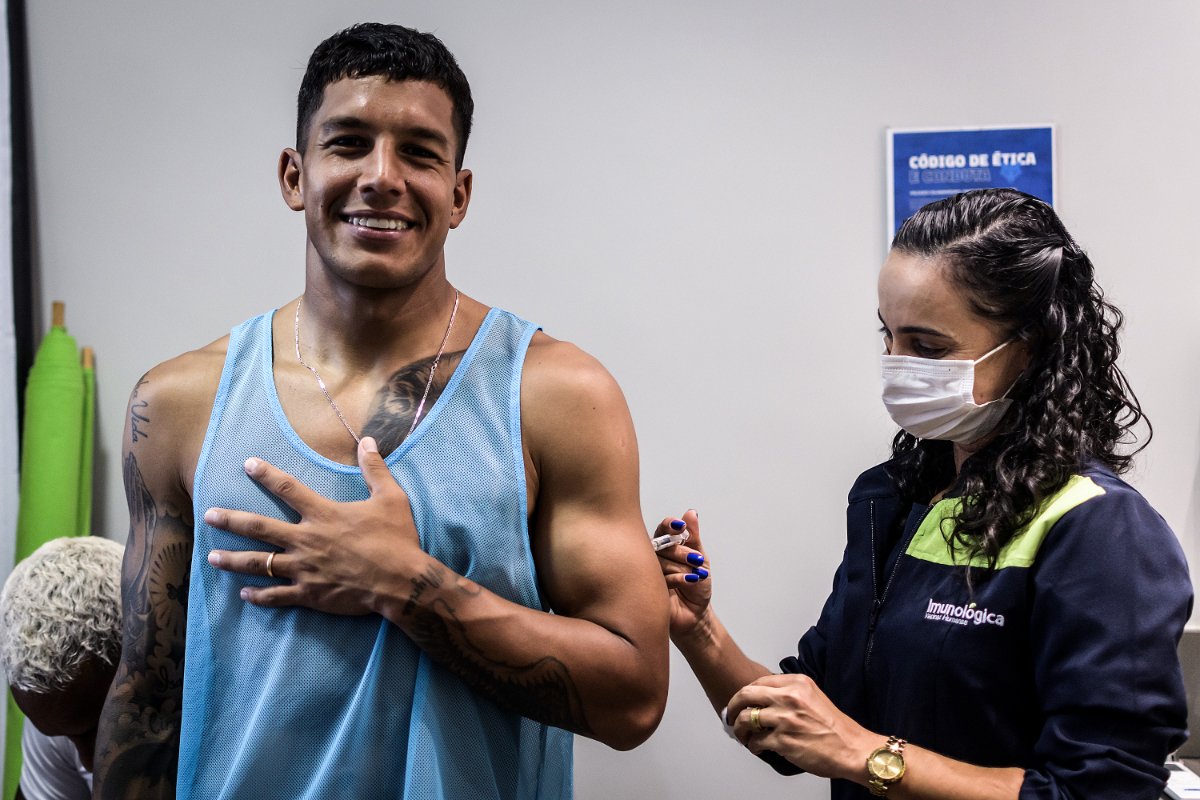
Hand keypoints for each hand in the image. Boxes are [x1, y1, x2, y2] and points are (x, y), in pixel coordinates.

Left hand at [204, 436, 428, 614]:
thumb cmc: (396, 539)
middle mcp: (307, 540)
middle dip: (231, 520)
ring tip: (211, 557)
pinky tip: (244, 594)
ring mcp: (305, 569)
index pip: (288, 489)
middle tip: (209, 515)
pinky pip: (277, 596)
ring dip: (233, 560)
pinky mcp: (309, 594)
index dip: (267, 475)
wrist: (401, 582)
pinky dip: (259, 596)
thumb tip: (367, 440)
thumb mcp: (391, 498)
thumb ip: (374, 469)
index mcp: (324, 515)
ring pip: (260, 564)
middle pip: (260, 528)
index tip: (248, 464)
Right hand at [654, 509, 710, 638]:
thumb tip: (691, 512)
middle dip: (681, 551)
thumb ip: (693, 537)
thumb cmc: (697, 585)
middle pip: (662, 545)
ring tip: (696, 576)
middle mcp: (654, 557)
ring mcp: (649, 573)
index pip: (662, 530)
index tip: (680, 526)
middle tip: (697, 560)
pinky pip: (661, 578)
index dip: (669, 525)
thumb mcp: (700, 559)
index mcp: (666, 547)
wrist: (696, 614)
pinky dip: (678, 578)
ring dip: (682, 566)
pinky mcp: (649, 589)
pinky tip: (690, 581)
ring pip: (661, 561)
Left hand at [727, 673, 873, 780]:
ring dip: (740, 729)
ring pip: (746, 719)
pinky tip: (758, 747)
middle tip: (731, 714)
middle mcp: (789, 698)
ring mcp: (785, 719)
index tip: (740, 700)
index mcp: (797, 684)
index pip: (759, 682)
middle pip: (746, 695)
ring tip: (743, 735)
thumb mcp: (813, 697)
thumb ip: (790, 694)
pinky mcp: (783, 741)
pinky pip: (756, 741)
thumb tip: (765, 699)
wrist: (852, 749)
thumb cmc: (835, 728)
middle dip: (733, 705)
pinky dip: (753, 746)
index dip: (745, 692)